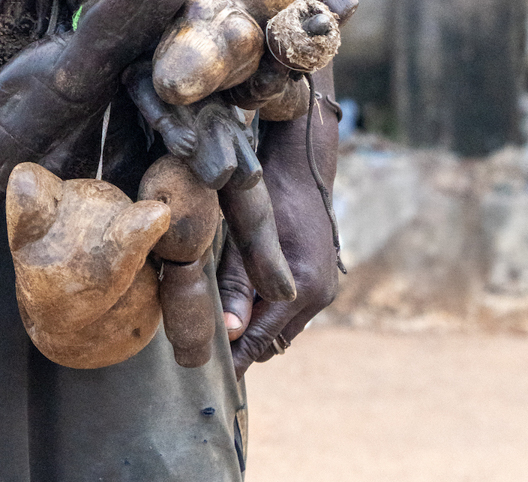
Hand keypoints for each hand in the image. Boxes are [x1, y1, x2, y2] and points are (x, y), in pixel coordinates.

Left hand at [216, 95, 339, 376]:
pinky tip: (241, 301)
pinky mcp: (320, 278)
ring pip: (283, 328)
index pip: (264, 338)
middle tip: (208, 345)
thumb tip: (228, 332)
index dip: (237, 356)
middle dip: (244, 345)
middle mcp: (319, 293)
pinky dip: (267, 313)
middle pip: (275, 340)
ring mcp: (324, 287)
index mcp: (303, 286)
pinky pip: (290, 310)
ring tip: (219, 326)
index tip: (209, 368)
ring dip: (255, 330)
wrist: (303, 164)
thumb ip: (238, 285)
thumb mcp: (247, 236)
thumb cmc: (271, 192)